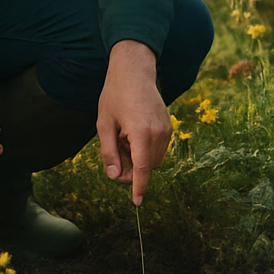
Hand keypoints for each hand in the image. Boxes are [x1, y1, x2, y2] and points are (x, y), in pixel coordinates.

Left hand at [96, 40, 171, 205]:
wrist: (134, 70)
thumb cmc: (115, 95)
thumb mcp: (104, 124)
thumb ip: (109, 153)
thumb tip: (115, 176)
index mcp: (141, 132)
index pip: (143, 169)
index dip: (139, 187)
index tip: (137, 202)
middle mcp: (158, 132)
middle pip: (148, 167)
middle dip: (133, 169)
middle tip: (115, 152)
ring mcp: (167, 128)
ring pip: (155, 159)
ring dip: (139, 159)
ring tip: (123, 138)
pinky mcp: (169, 125)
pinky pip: (159, 148)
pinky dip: (146, 149)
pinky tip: (132, 134)